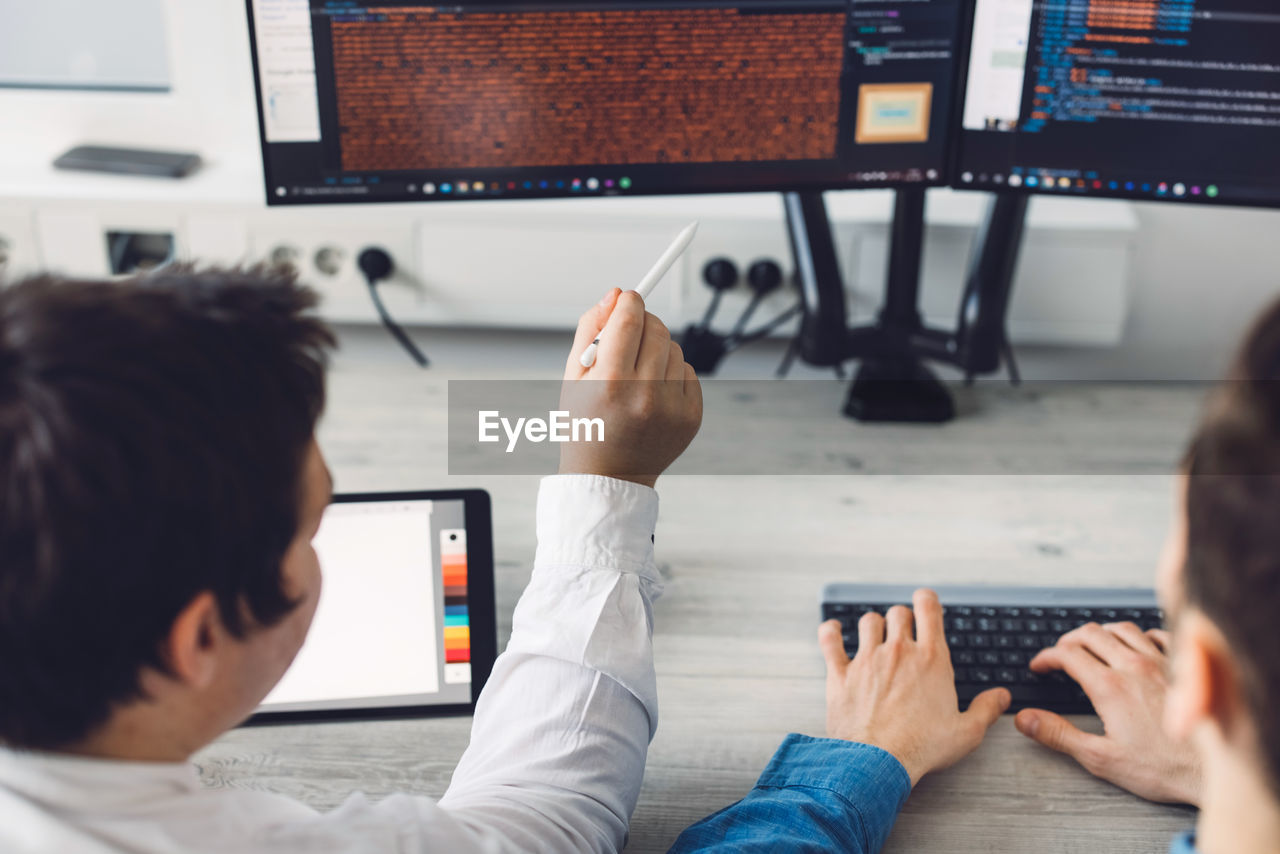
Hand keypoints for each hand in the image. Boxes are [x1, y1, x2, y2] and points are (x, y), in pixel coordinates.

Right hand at [558, 288, 701, 486]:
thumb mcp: (573, 376)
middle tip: (630, 334)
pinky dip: (672, 374)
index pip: (629, 320)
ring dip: (658, 350)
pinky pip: (688, 373)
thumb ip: (589, 329)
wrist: (609, 476)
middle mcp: (645, 396)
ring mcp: (672, 409)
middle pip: (657, 329)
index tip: (627, 299)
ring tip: (638, 374)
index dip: (629, 302)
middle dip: (643, 322)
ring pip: (675, 349)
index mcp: (610, 384)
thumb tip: (615, 295)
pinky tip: (653, 393)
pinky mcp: (691, 417)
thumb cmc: (586, 424)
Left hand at [818, 589, 1009, 785]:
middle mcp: (898, 653)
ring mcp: (867, 660)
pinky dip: (830, 632)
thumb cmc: (922, 747)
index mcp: (930, 660)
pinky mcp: (840, 674)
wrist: (878, 762)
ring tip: (875, 634)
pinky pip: (830, 641)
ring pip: (867, 621)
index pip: (929, 610)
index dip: (927, 600)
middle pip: (897, 614)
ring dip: (872, 625)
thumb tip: (1002, 697)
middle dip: (901, 618)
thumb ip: (986, 709)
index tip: (925, 601)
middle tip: (902, 630)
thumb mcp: (966, 732)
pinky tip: (833, 630)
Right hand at [1015, 622, 1200, 805]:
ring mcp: (1160, 664)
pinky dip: (1139, 635)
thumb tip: (1025, 720)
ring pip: (1122, 629)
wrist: (1211, 770)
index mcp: (1109, 687)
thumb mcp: (1100, 758)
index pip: (1067, 654)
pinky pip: (1157, 635)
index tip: (1040, 666)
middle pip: (1091, 633)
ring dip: (1101, 632)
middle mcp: (1133, 667)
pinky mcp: (1182, 669)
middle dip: (1068, 640)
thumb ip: (1058, 735)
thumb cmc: (1162, 767)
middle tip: (1059, 653)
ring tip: (1092, 643)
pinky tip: (1136, 645)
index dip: (1046, 657)